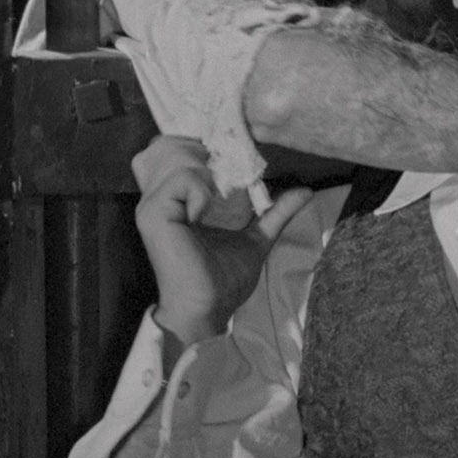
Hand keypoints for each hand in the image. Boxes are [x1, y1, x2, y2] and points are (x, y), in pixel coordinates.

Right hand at [130, 136, 313, 345]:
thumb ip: (275, 213)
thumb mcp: (255, 238)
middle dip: (208, 155)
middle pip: (177, 148)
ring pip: (183, 161)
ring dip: (208, 178)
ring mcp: (153, 205)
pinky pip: (182, 180)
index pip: (185, 155)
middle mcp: (161, 199)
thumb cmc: (223, 281)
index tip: (236, 156)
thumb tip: (304, 191)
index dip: (209, 150)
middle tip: (228, 177)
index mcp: (179, 202)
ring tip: (215, 204)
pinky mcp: (153, 213)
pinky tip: (202, 215)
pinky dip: (201, 192)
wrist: (206, 309)